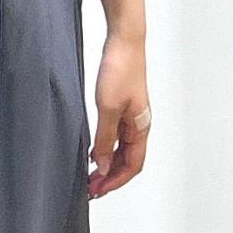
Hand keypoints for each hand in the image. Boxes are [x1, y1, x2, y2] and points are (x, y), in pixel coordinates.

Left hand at [87, 34, 151, 198]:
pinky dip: (107, 149)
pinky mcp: (123, 107)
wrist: (124, 41)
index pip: (132, 165)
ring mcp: (132, 116)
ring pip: (123, 150)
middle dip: (111, 177)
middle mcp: (139, 125)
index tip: (97, 190)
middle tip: (91, 188)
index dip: (115, 181)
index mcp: (141, 128)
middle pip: (129, 161)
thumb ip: (105, 139)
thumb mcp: (107, 108)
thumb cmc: (120, 69)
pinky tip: (94, 151)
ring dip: (108, 165)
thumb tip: (103, 165)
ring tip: (91, 175)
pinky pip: (117, 137)